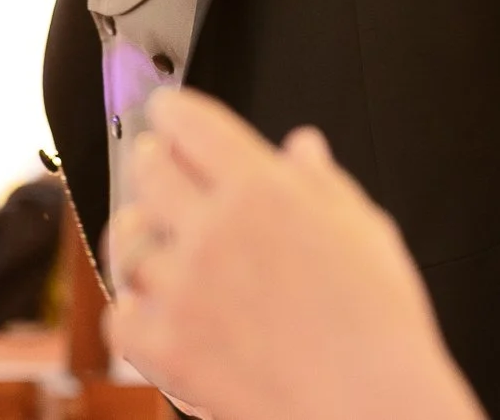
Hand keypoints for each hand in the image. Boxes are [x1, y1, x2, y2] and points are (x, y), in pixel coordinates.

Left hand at [108, 91, 483, 419]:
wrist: (368, 400)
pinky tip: (150, 302)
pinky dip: (132, 305)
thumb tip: (300, 147)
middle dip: (149, 159)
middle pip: (151, 174)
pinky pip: (121, 315)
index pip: (195, 126)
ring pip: (128, 242)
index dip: (174, 111)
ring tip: (144, 231)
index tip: (167, 109)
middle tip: (151, 159)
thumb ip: (322, 182)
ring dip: (135, 231)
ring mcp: (182, 290)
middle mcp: (213, 230)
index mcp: (264, 190)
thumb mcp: (364, 229)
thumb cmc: (378, 317)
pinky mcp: (165, 347)